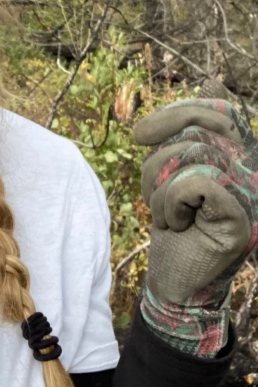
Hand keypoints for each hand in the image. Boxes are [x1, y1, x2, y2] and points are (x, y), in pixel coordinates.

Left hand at [131, 89, 257, 356]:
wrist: (176, 280)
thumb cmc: (174, 224)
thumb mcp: (171, 172)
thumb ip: (182, 137)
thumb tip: (175, 106)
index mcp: (243, 157)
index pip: (221, 110)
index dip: (180, 113)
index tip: (140, 135)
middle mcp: (256, 172)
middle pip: (197, 131)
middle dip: (157, 161)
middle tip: (158, 196)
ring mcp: (254, 195)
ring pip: (191, 156)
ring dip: (159, 189)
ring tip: (169, 216)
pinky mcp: (241, 217)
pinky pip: (196, 183)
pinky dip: (170, 203)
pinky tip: (177, 225)